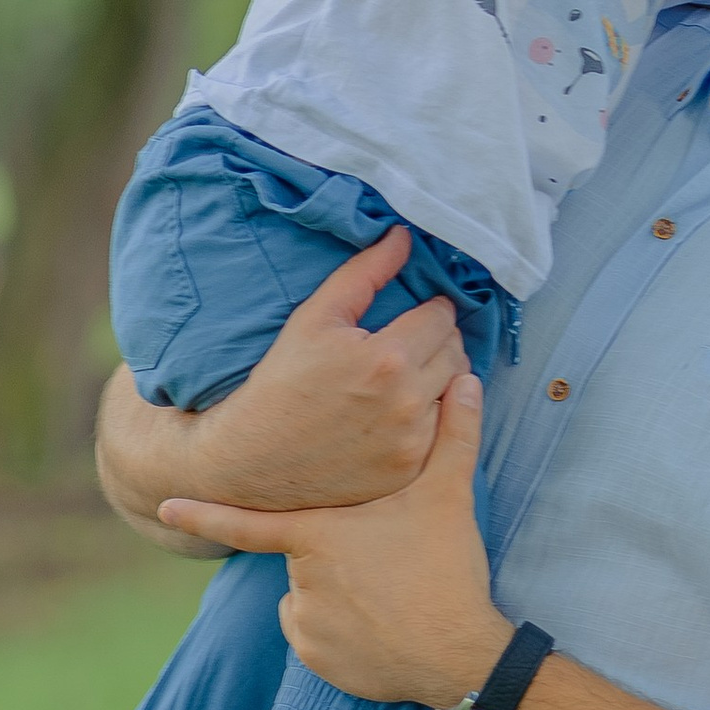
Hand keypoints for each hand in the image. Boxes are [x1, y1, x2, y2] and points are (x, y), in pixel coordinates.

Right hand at [97, 229, 469, 532]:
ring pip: (455, 392)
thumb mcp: (314, 318)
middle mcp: (407, 404)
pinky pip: (444, 432)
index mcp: (387, 358)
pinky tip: (400, 413)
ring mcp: (411, 444)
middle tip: (410, 343)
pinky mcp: (409, 472)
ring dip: (440, 378)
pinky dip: (431, 418)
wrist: (253, 460)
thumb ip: (364, 272)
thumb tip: (403, 237)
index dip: (430, 309)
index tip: (416, 314)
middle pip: (456, 353)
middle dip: (438, 341)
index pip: (442, 316)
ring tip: (407, 377)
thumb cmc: (282, 382)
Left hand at [159, 369, 509, 707]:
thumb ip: (453, 434)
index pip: (245, 521)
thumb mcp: (449, 495)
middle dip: (334, 554)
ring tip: (387, 593)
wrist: (458, 654)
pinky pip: (314, 636)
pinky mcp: (316, 660)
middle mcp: (301, 578)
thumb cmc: (446, 568)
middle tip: (385, 561)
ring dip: (336, 593)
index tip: (162, 506)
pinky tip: (377, 627)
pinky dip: (337, 631)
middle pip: (303, 555)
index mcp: (319, 532)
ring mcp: (306, 623)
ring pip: (308, 596)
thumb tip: (468, 381)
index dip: (202, 514)